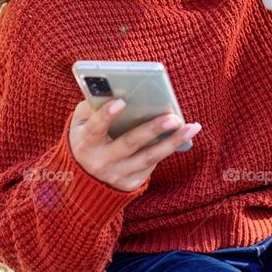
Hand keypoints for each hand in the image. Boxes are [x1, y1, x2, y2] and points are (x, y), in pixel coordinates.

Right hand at [67, 98, 201, 191]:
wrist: (84, 177)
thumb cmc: (86, 136)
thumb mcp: (80, 122)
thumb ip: (93, 106)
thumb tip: (117, 89)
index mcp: (85, 143)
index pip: (95, 129)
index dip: (106, 115)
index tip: (122, 100)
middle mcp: (100, 162)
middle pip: (129, 144)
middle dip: (151, 130)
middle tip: (173, 117)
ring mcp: (116, 175)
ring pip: (148, 158)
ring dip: (172, 142)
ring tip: (191, 127)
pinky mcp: (131, 183)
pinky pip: (152, 164)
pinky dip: (168, 148)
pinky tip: (184, 135)